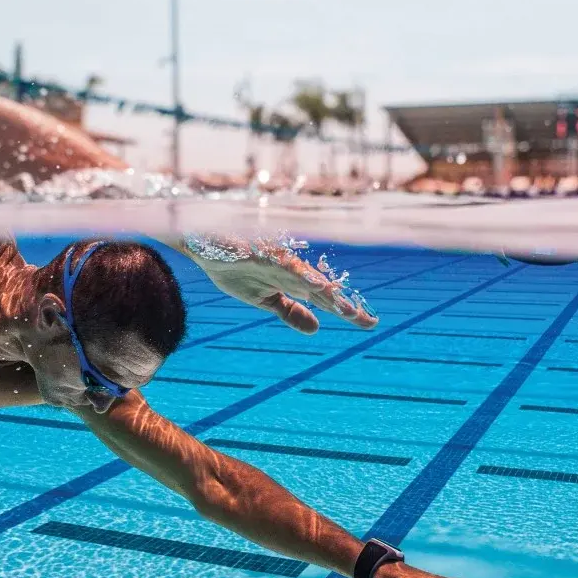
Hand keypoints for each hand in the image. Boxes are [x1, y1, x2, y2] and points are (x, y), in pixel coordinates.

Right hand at [180, 234, 377, 333]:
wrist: (207, 248)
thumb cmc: (237, 269)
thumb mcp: (265, 300)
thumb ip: (290, 312)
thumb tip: (316, 329)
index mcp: (293, 284)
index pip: (325, 300)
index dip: (346, 311)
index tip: (370, 323)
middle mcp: (291, 272)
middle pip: (323, 292)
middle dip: (343, 306)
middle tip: (368, 321)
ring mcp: (278, 262)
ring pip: (309, 279)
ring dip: (327, 294)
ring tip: (346, 308)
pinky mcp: (262, 254)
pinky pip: (283, 265)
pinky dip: (299, 276)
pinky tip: (314, 285)